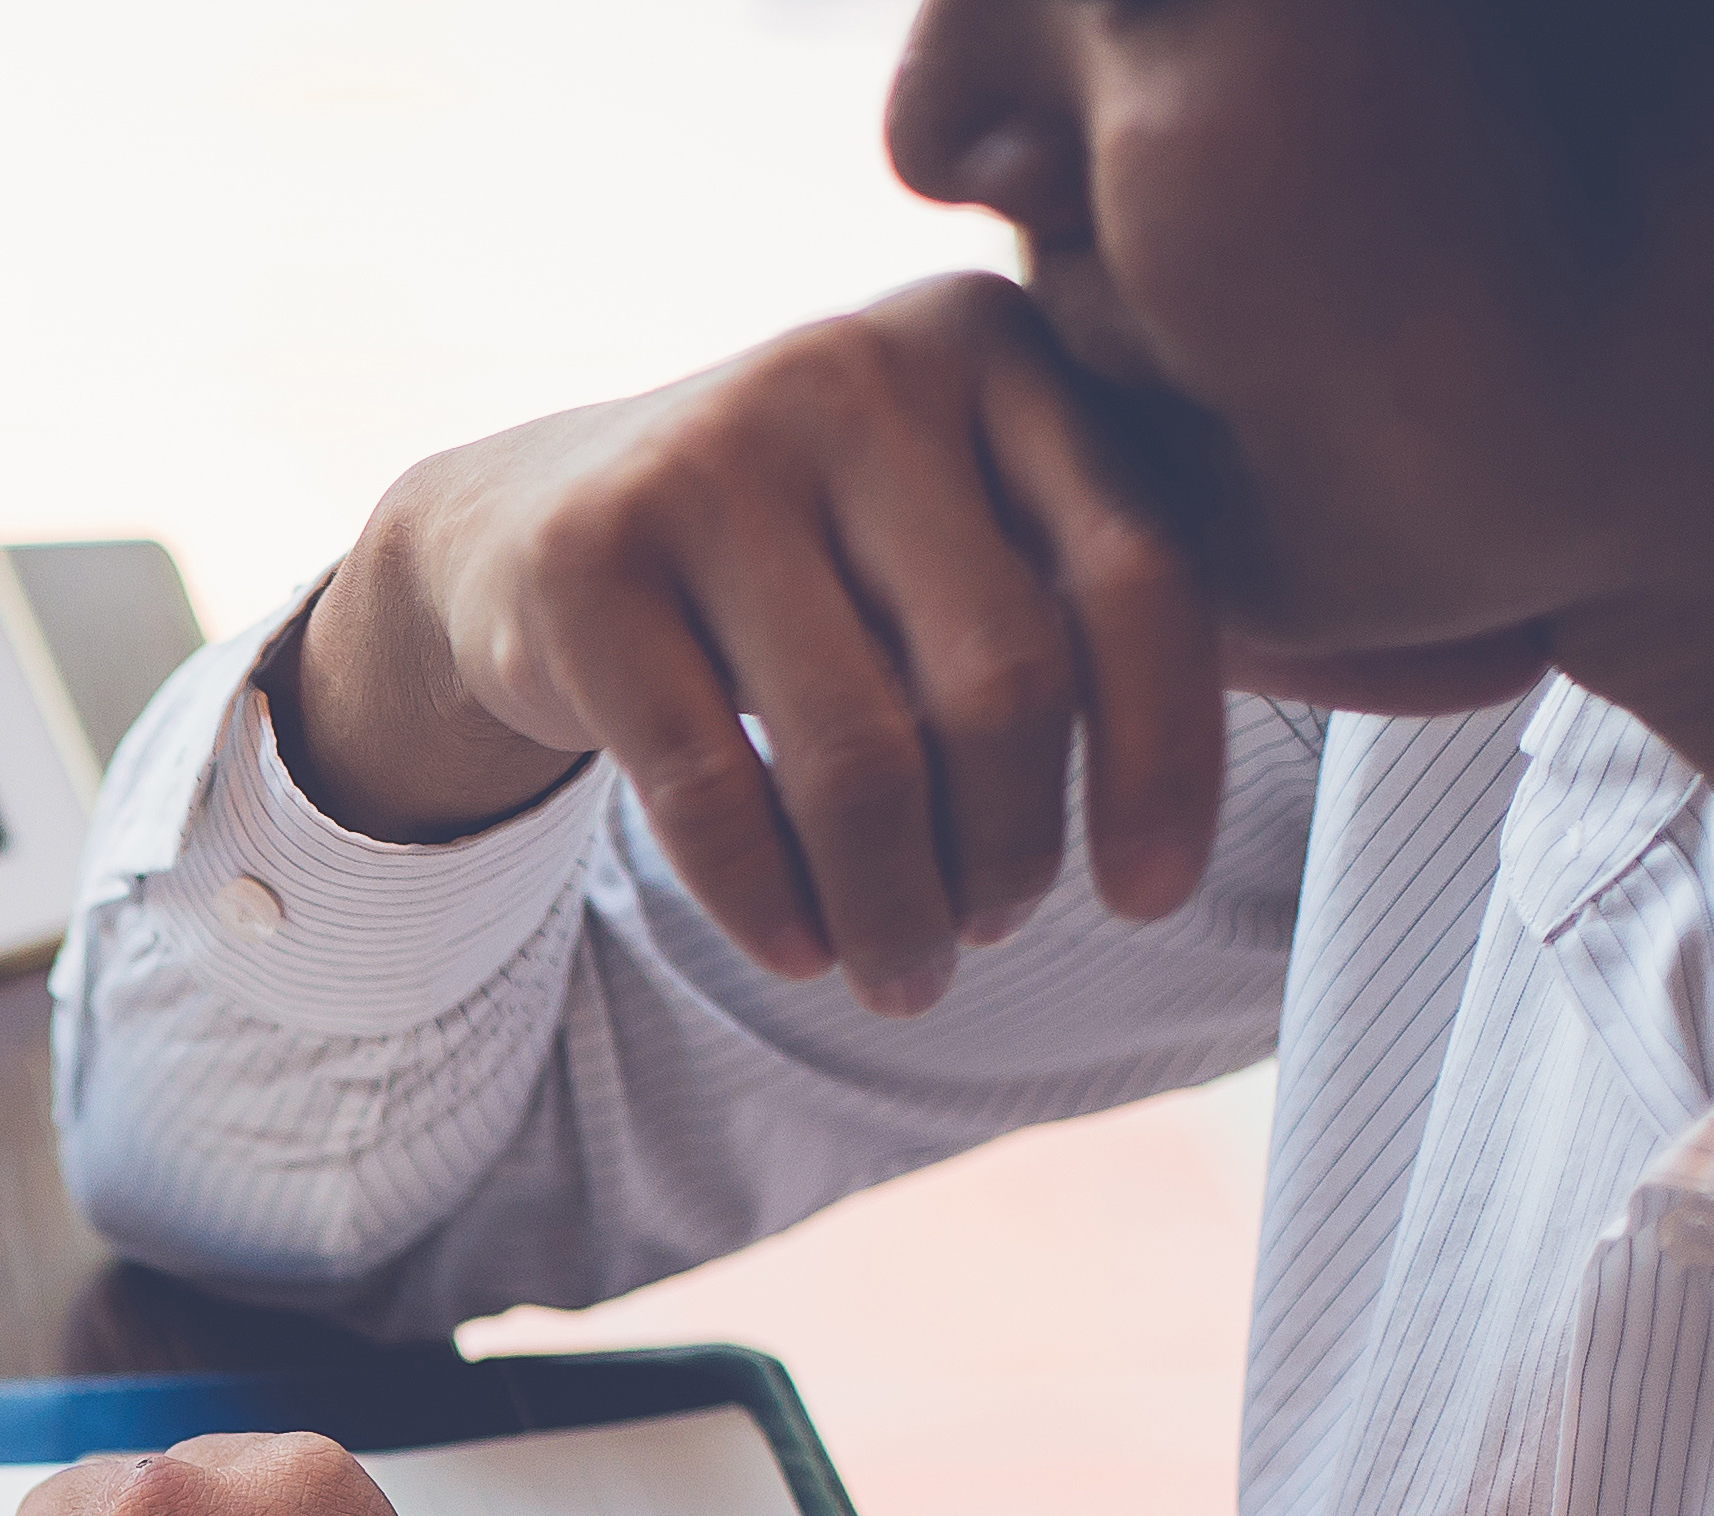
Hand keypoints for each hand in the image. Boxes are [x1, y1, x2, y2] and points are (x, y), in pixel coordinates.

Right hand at [283, 273, 1225, 1017]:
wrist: (530, 523)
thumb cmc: (809, 560)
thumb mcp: (953, 521)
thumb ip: (1080, 588)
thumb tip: (1183, 826)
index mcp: (994, 346)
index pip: (1137, 576)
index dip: (1161, 762)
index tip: (1147, 898)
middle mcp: (862, 371)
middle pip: (1001, 679)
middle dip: (1008, 847)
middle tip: (991, 930)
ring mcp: (712, 454)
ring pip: (858, 752)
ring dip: (895, 906)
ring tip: (903, 972)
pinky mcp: (589, 558)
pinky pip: (707, 786)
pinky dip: (766, 901)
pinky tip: (795, 950)